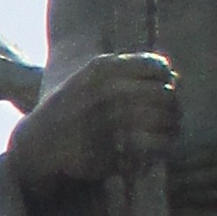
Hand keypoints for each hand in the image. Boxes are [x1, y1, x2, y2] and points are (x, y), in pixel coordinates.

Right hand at [25, 50, 180, 181]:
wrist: (40, 143)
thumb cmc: (72, 109)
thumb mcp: (90, 79)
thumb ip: (128, 73)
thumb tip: (177, 78)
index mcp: (103, 69)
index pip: (157, 67)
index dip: (167, 80)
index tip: (163, 90)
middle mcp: (107, 91)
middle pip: (165, 94)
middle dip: (173, 107)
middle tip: (172, 116)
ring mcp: (109, 120)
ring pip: (164, 120)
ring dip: (173, 127)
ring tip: (170, 132)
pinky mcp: (112, 148)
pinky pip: (154, 145)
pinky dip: (163, 147)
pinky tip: (159, 148)